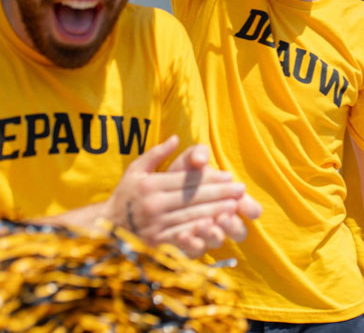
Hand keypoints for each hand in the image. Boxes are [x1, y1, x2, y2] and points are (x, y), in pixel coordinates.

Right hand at [104, 136, 257, 257]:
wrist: (106, 229)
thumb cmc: (126, 195)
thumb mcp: (135, 171)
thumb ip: (156, 154)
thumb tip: (176, 138)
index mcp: (149, 185)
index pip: (187, 181)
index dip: (210, 178)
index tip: (229, 176)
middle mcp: (152, 205)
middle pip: (193, 198)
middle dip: (220, 194)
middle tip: (240, 190)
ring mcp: (155, 225)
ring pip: (192, 216)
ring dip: (217, 211)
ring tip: (235, 206)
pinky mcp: (157, 243)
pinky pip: (185, 235)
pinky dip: (203, 230)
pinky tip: (218, 225)